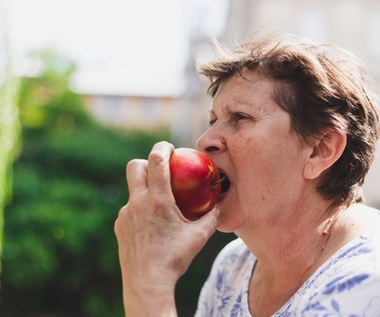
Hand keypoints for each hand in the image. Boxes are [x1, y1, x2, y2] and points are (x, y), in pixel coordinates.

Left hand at [114, 141, 218, 315]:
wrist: (148, 283)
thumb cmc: (175, 258)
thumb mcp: (199, 237)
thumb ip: (212, 218)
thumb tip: (219, 207)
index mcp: (157, 199)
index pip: (156, 160)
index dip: (162, 147)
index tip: (169, 147)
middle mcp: (137, 202)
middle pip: (135, 166)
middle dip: (147, 160)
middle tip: (161, 167)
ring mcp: (125, 214)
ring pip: (132, 189)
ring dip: (144, 187)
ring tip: (158, 201)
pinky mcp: (120, 225)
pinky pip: (129, 208)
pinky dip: (139, 207)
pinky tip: (149, 224)